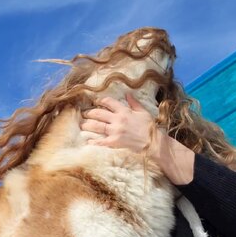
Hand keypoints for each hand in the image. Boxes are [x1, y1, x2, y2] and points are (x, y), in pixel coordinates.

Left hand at [80, 94, 194, 183]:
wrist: (153, 142)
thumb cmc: (149, 127)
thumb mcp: (143, 112)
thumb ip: (134, 103)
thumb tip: (127, 94)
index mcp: (124, 111)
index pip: (109, 102)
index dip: (100, 101)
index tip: (95, 102)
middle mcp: (118, 120)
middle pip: (99, 114)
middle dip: (89, 113)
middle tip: (84, 114)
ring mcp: (115, 131)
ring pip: (97, 126)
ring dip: (88, 125)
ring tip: (82, 124)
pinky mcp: (115, 142)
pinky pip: (102, 141)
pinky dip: (94, 141)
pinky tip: (88, 141)